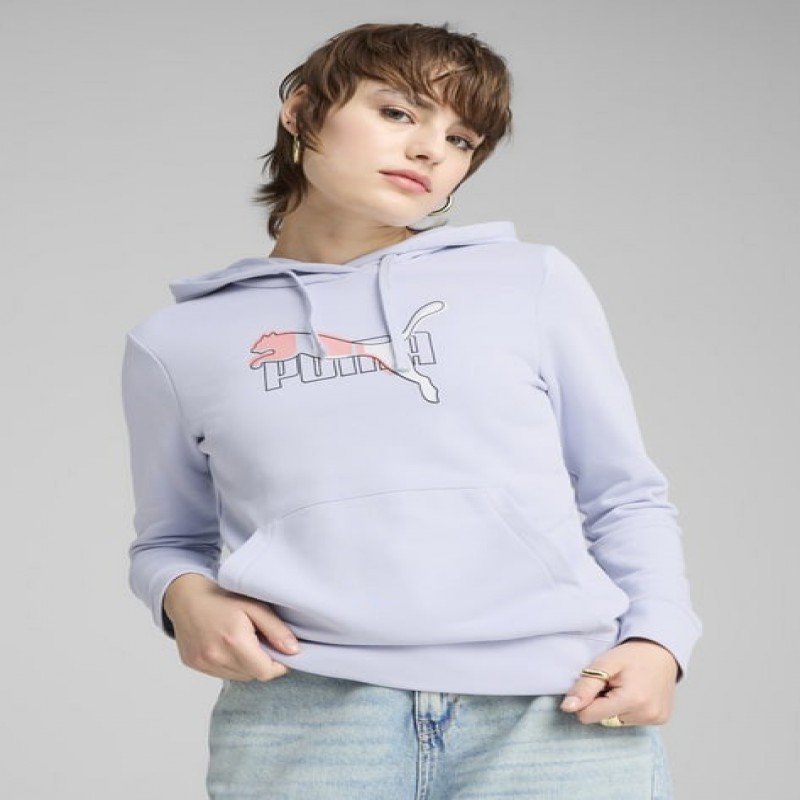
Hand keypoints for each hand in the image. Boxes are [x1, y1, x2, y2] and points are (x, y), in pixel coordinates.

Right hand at [163, 573, 299, 680]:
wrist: (186, 596)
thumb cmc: (222, 597)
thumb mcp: (255, 606)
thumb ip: (276, 629)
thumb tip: (294, 651)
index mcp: (234, 641)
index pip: (265, 671)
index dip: (279, 665)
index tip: (282, 653)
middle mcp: (216, 657)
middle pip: (252, 675)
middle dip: (263, 662)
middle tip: (262, 641)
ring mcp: (203, 663)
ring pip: (238, 676)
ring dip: (247, 664)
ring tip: (244, 641)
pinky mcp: (194, 665)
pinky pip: (222, 673)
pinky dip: (231, 664)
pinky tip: (228, 645)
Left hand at [559, 638, 678, 725]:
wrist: (661, 651)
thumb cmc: (632, 654)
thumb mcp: (605, 663)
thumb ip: (585, 686)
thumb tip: (567, 707)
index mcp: (632, 700)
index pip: (589, 716)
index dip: (586, 700)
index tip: (596, 684)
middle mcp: (646, 714)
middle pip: (602, 720)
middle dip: (601, 703)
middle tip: (612, 683)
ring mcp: (655, 719)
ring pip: (615, 722)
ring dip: (614, 707)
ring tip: (624, 686)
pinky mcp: (660, 720)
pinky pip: (630, 721)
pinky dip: (626, 709)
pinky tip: (634, 693)